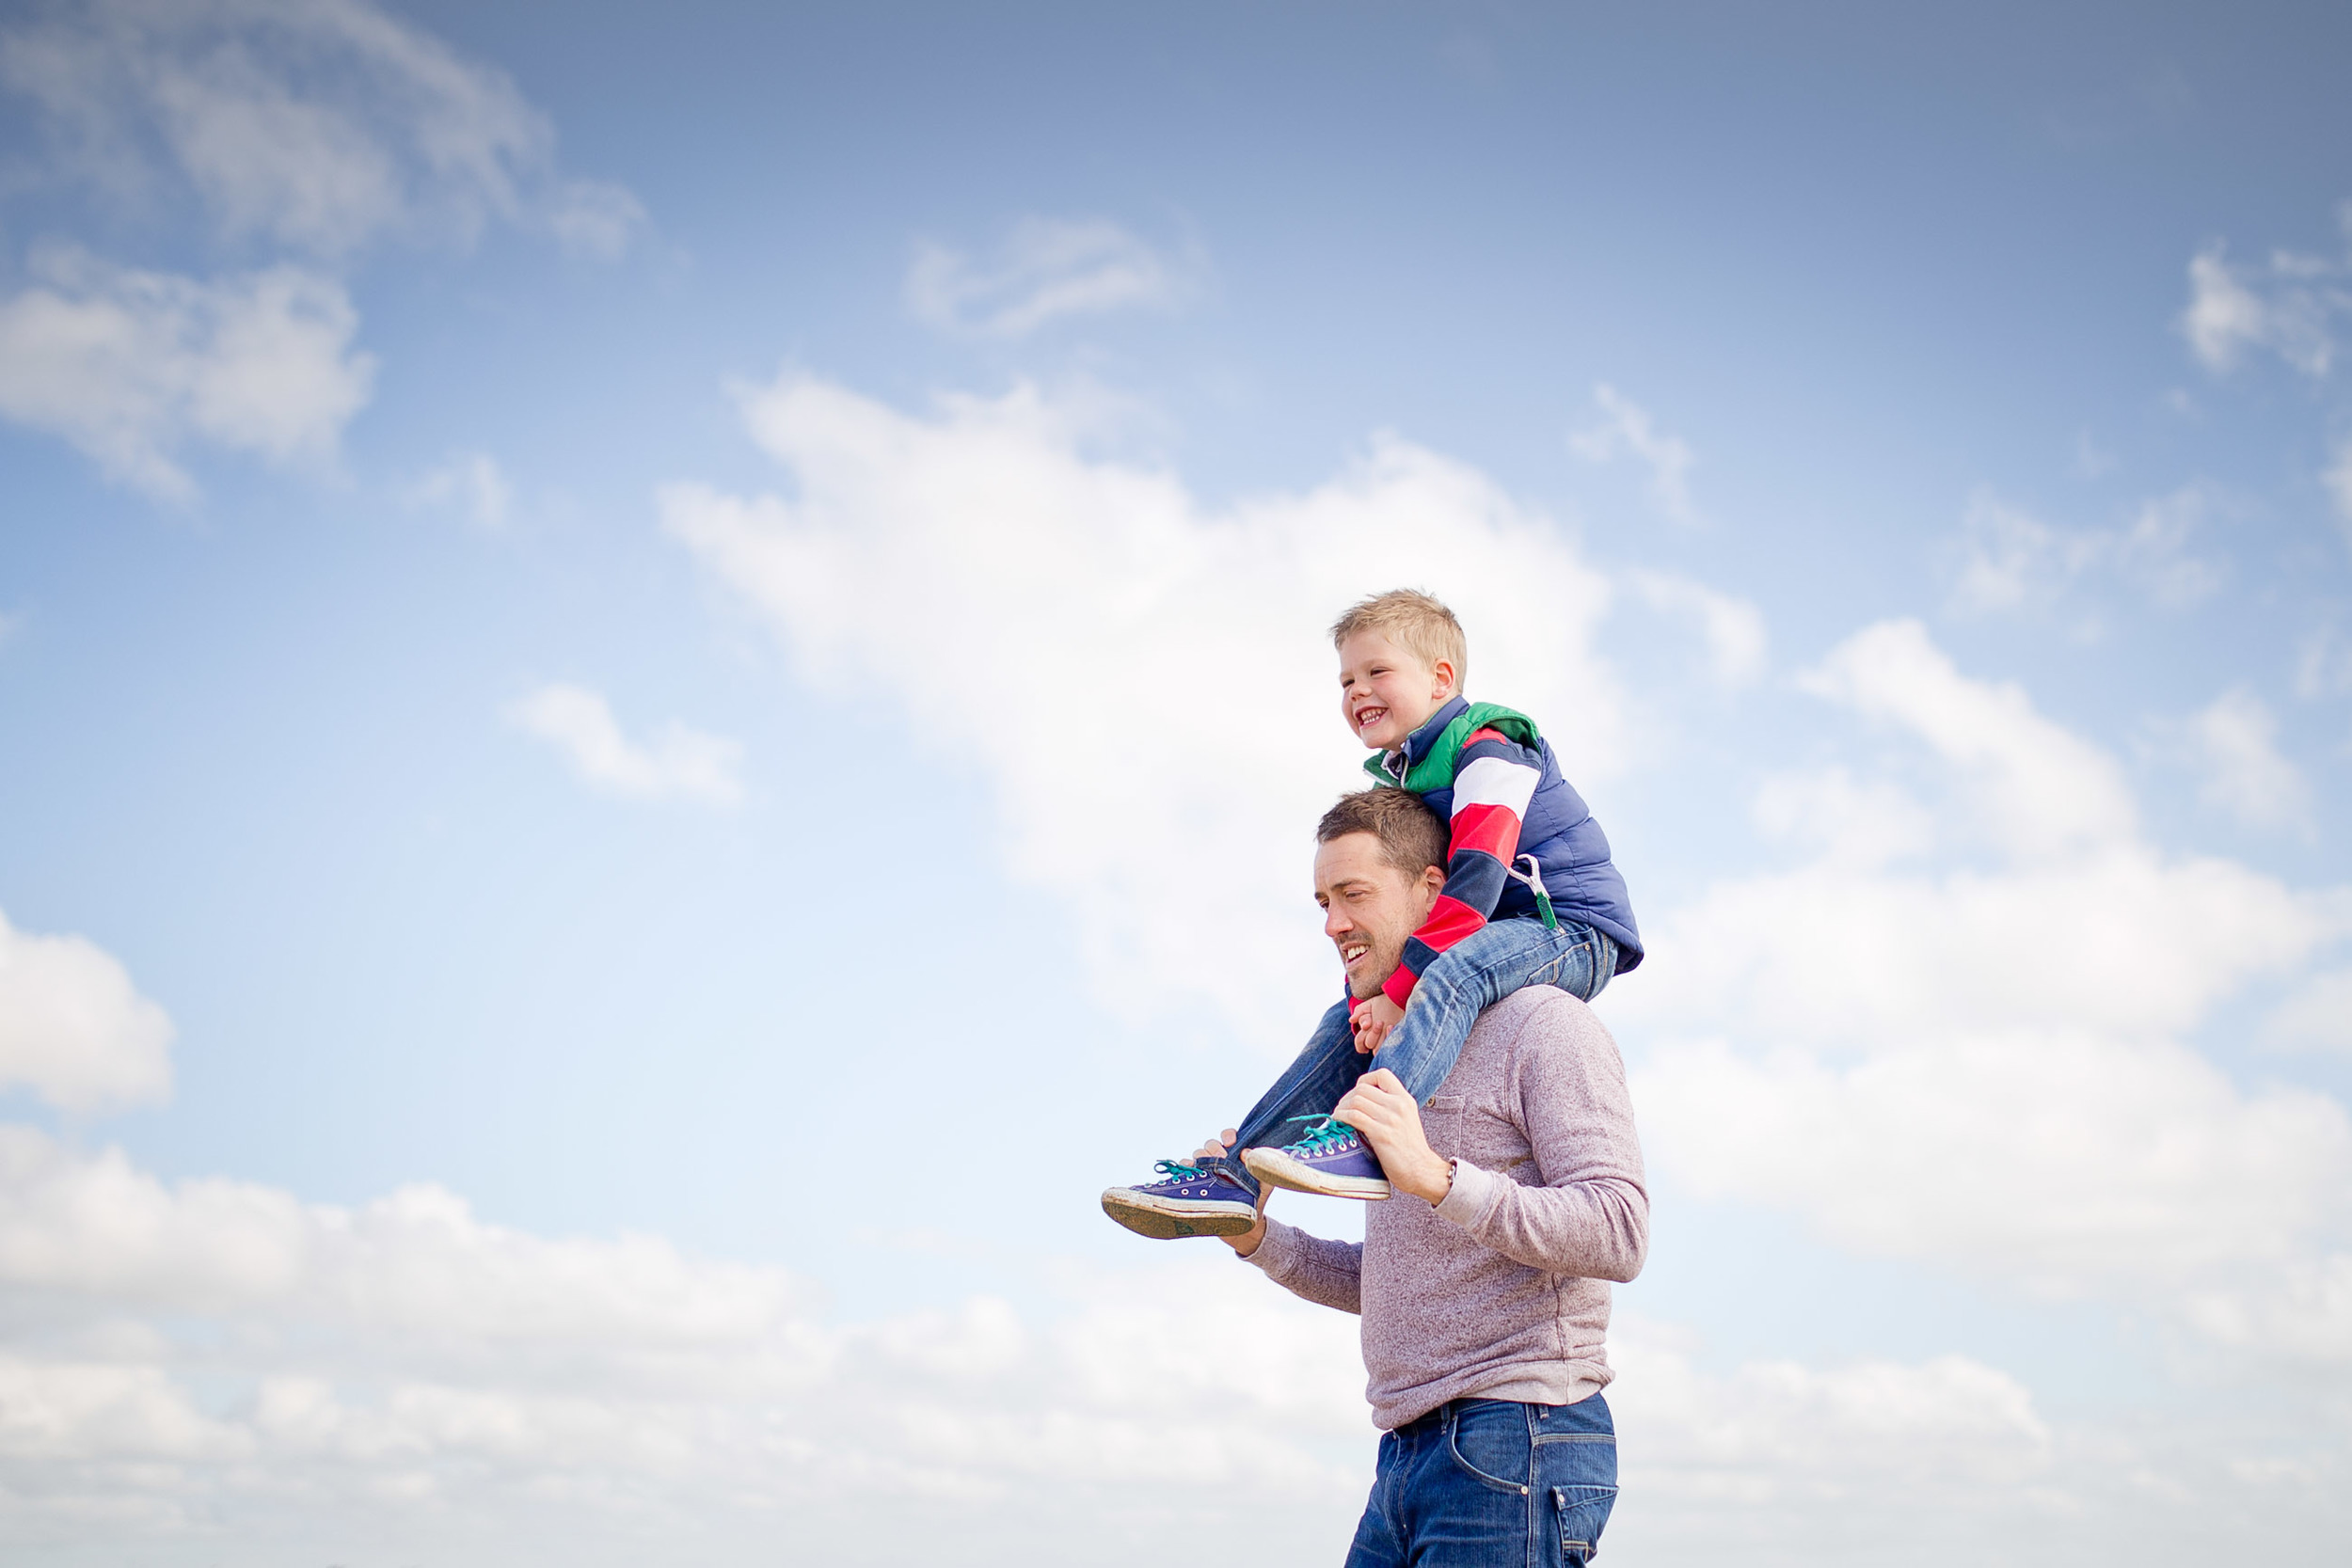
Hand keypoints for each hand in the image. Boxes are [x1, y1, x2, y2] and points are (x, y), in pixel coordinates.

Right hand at [1194, 1128, 1268, 1255]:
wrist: (1246, 1225)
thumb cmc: (1256, 1199)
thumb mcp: (1265, 1182)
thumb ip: (1263, 1166)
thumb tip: (1247, 1152)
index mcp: (1235, 1155)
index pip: (1229, 1137)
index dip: (1228, 1135)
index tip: (1231, 1142)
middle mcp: (1219, 1160)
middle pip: (1210, 1145)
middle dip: (1214, 1147)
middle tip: (1221, 1156)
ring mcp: (1207, 1171)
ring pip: (1197, 1155)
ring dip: (1200, 1156)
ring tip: (1208, 1166)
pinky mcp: (1197, 1184)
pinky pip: (1185, 1170)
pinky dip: (1184, 1166)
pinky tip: (1189, 1169)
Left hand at [1334, 1069, 1452, 1204]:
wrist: (1421, 1170)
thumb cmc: (1410, 1149)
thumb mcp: (1406, 1119)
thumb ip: (1390, 1107)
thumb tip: (1361, 1102)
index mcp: (1405, 1099)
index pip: (1382, 1074)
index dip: (1365, 1080)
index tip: (1357, 1093)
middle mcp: (1398, 1105)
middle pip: (1362, 1088)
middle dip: (1347, 1097)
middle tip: (1342, 1109)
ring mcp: (1390, 1119)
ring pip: (1355, 1101)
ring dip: (1341, 1108)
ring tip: (1338, 1117)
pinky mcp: (1381, 1134)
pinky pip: (1354, 1117)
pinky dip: (1341, 1117)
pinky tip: (1338, 1123)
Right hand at [1351, 994, 1405, 1054]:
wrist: (1397, 1000)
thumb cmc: (1381, 1004)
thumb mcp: (1369, 1005)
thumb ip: (1359, 1011)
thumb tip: (1351, 1020)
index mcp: (1366, 1032)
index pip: (1359, 1042)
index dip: (1361, 1037)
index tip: (1367, 1024)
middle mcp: (1375, 1039)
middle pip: (1369, 1044)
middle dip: (1373, 1033)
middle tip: (1380, 1022)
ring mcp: (1385, 1041)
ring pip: (1378, 1049)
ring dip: (1382, 1037)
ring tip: (1387, 1025)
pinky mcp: (1394, 1039)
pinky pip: (1390, 1047)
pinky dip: (1390, 1036)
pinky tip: (1392, 1026)